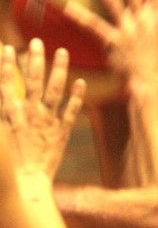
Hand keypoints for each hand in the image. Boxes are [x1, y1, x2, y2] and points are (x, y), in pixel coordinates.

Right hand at [0, 39, 85, 178]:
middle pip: (32, 81)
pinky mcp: (61, 134)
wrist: (26, 185)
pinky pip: (70, 112)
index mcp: (10, 114)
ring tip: (62, 52)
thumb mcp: (2, 136)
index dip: (6, 65)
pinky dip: (76, 97)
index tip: (6, 48)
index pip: (6, 83)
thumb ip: (3, 113)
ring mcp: (47, 123)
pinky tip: (81, 82)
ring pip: (53, 90)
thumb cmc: (9, 164)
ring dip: (58, 70)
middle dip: (34, 60)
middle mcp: (29, 114)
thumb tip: (5, 100)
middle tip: (36, 42)